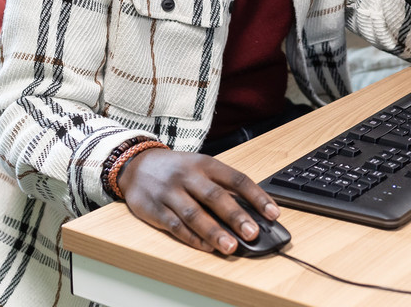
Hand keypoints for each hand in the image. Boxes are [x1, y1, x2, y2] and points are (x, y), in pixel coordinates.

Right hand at [118, 147, 278, 253]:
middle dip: (236, 216)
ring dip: (214, 232)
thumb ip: (222, 186)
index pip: (236, 179)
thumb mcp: (200, 167)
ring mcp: (171, 193)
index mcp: (205, 164)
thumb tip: (251, 210)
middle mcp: (188, 177)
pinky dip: (192, 238)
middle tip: (253, 233)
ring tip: (231, 246)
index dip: (257, 196)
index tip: (273, 213)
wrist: (137, 165)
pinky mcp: (155, 210)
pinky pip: (175, 226)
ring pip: (194, 214)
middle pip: (215, 197)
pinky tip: (206, 247)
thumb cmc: (176, 169)